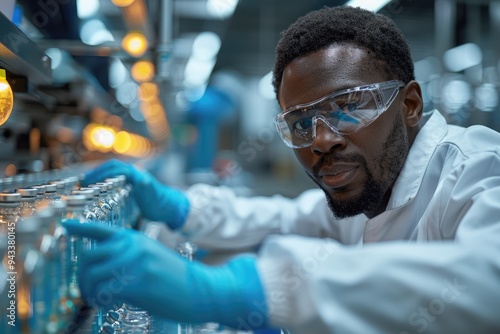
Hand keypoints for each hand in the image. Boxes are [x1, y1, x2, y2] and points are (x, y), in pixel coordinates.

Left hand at [63, 221, 268, 328]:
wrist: (202, 289)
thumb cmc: (176, 277)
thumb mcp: (152, 255)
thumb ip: (128, 255)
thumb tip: (101, 268)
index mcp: (135, 237)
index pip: (101, 229)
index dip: (80, 227)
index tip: (65, 225)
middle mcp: (132, 246)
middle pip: (88, 256)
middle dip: (82, 276)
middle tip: (89, 291)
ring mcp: (134, 262)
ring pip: (91, 276)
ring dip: (89, 291)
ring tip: (99, 300)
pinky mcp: (137, 282)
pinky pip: (103, 292)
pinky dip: (101, 301)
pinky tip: (110, 304)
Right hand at [82, 159, 188, 229]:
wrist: (170, 207)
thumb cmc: (162, 204)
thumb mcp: (154, 198)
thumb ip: (148, 188)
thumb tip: (142, 179)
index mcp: (136, 174)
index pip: (115, 168)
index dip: (100, 173)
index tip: (87, 182)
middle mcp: (133, 173)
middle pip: (111, 166)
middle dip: (96, 172)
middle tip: (82, 183)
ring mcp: (132, 178)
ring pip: (112, 171)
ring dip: (99, 175)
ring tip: (85, 185)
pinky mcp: (131, 185)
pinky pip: (115, 178)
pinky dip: (104, 181)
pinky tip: (96, 190)